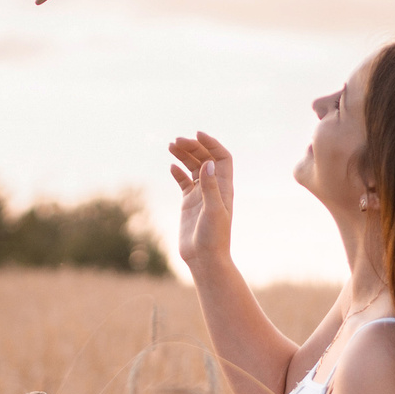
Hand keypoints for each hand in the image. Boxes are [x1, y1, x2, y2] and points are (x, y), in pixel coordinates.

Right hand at [169, 133, 235, 266]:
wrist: (204, 259)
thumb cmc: (213, 237)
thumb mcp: (213, 211)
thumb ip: (210, 187)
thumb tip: (208, 162)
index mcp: (224, 187)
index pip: (221, 157)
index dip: (211, 144)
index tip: (197, 134)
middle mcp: (213, 188)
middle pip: (205, 159)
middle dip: (193, 147)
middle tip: (176, 141)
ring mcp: (201, 195)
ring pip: (193, 168)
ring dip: (184, 155)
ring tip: (170, 145)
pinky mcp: (189, 203)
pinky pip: (184, 181)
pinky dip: (178, 172)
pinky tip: (171, 166)